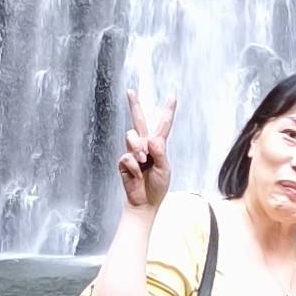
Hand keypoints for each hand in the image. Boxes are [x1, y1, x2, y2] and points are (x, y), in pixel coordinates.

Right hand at [116, 90, 174, 210]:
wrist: (144, 203)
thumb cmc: (156, 187)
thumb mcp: (164, 170)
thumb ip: (160, 154)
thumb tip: (152, 139)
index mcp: (158, 145)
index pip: (163, 125)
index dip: (167, 111)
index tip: (172, 96)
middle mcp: (144, 145)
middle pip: (138, 120)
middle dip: (134, 105)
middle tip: (130, 91)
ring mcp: (132, 152)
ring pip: (131, 135)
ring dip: (138, 148)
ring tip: (144, 162)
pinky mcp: (123, 161)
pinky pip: (127, 156)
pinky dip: (134, 166)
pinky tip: (136, 174)